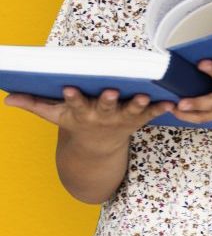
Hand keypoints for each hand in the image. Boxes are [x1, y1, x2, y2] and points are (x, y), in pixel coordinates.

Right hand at [6, 88, 169, 138]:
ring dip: (139, 104)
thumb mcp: (54, 114)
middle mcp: (102, 115)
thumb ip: (34, 104)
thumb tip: (7, 98)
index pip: (75, 104)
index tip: (69, 89)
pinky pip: (152, 114)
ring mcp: (122, 118)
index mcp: (81, 112)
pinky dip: (161, 109)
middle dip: (109, 100)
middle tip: (113, 91)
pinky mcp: (138, 119)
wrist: (97, 146)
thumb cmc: (76, 121)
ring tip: (146, 96)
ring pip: (131, 111)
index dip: (72, 97)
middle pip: (106, 107)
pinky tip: (171, 103)